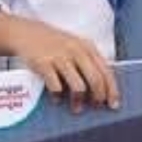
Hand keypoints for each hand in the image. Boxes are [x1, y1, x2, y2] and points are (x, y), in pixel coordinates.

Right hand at [4, 17, 118, 112]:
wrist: (27, 33)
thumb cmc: (55, 44)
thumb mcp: (76, 46)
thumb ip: (89, 62)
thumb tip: (103, 88)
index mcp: (87, 47)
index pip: (106, 71)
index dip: (112, 90)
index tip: (114, 105)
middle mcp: (76, 51)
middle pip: (95, 80)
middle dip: (98, 97)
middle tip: (96, 106)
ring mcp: (60, 57)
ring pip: (78, 86)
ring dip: (78, 101)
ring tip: (76, 108)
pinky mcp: (44, 64)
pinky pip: (56, 87)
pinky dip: (58, 97)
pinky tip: (57, 99)